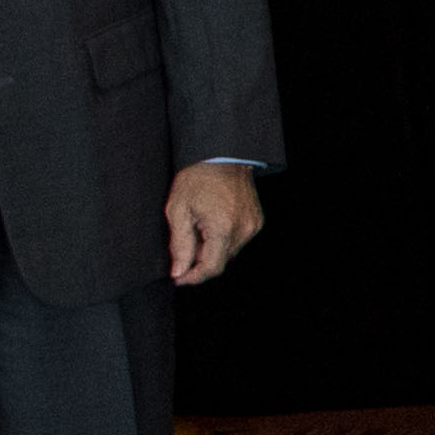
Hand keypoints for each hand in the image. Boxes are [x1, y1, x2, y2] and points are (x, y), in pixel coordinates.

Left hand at [164, 162, 264, 286]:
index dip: (192, 277)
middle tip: (184, 244)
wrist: (222, 156)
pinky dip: (224, 239)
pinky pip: (238, 240)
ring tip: (199, 228)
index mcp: (223, 228)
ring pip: (229, 252)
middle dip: (200, 260)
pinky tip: (213, 222)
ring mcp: (252, 226)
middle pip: (220, 261)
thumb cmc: (197, 179)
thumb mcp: (178, 211)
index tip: (179, 278)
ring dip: (212, 249)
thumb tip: (179, 271)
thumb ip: (180, 245)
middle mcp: (243, 230)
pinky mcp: (256, 221)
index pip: (211, 268)